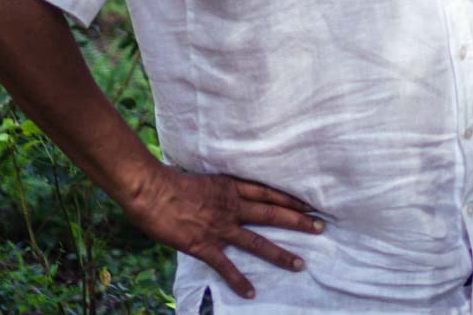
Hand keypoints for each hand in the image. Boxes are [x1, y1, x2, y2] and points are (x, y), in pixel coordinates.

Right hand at [124, 163, 323, 299]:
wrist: (151, 190)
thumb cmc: (171, 182)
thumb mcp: (204, 179)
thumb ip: (219, 190)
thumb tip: (226, 195)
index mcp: (231, 187)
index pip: (269, 193)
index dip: (291, 199)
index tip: (311, 204)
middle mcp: (232, 207)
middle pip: (272, 214)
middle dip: (298, 222)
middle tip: (321, 227)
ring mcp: (220, 227)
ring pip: (257, 242)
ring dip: (280, 254)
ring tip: (300, 264)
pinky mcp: (204, 245)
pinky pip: (226, 266)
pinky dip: (238, 280)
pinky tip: (251, 292)